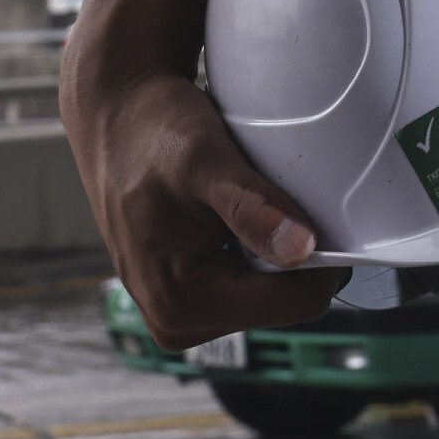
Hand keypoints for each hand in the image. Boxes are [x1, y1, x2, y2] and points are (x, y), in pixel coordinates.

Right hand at [64, 61, 348, 346]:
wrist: (116, 118)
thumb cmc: (150, 132)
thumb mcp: (204, 160)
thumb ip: (251, 208)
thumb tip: (299, 250)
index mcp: (181, 303)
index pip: (298, 302)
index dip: (322, 256)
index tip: (316, 208)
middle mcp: (178, 321)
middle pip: (288, 300)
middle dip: (295, 250)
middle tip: (272, 196)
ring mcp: (183, 312)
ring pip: (275, 291)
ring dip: (277, 246)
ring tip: (247, 202)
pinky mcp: (190, 294)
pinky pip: (253, 280)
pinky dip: (260, 246)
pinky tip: (239, 213)